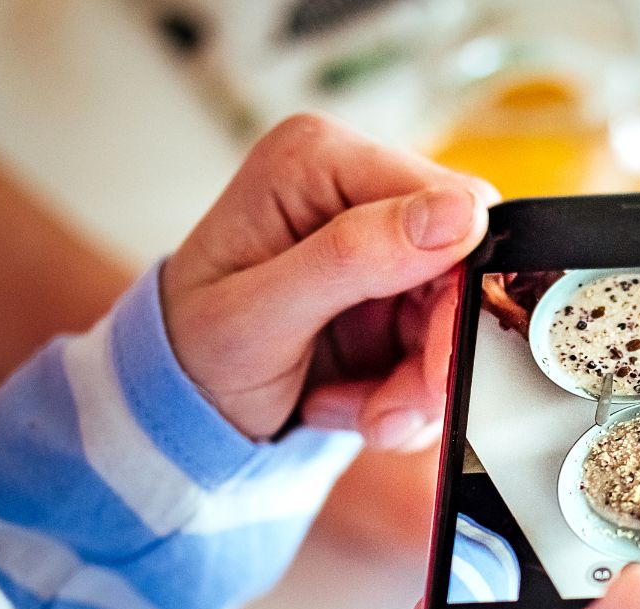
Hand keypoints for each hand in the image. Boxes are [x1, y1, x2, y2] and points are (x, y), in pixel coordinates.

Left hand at [160, 114, 497, 447]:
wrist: (178, 406)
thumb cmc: (193, 349)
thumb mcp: (259, 312)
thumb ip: (352, 256)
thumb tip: (458, 215)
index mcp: (319, 161)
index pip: (446, 203)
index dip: (456, 288)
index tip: (436, 364)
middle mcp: (356, 192)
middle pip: (461, 270)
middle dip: (432, 356)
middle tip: (390, 415)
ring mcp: (380, 248)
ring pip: (455, 322)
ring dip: (415, 388)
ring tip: (360, 417)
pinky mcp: (393, 298)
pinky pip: (438, 352)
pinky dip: (404, 396)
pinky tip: (349, 404)